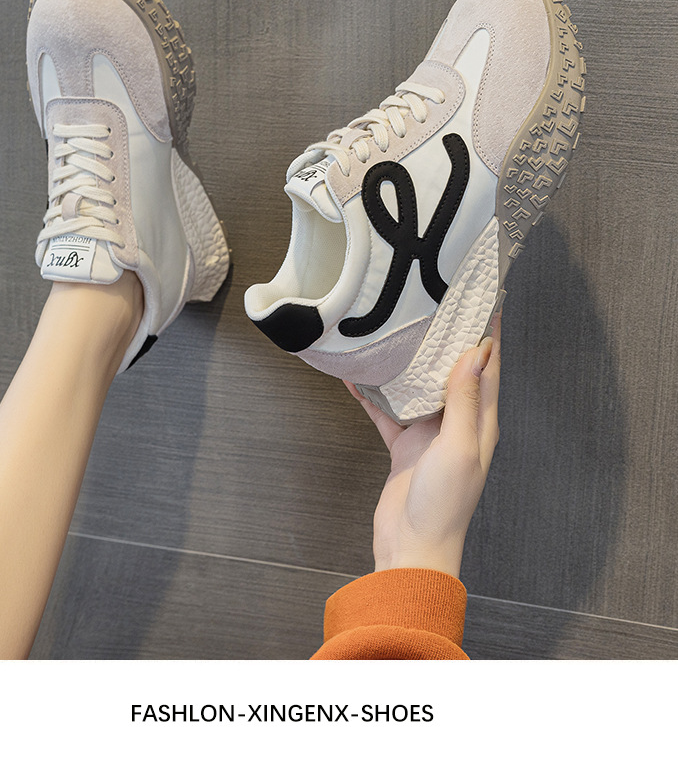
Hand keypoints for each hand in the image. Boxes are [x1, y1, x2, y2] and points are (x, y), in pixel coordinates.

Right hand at [347, 314, 500, 578]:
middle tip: (437, 304)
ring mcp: (430, 434)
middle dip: (449, 339)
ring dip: (410, 362)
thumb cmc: (443, 506)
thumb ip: (464, 401)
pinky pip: (388, 411)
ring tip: (398, 332)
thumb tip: (475, 354)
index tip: (486, 301)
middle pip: (455, 371)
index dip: (489, 335)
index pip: (489, 369)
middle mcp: (458, 424)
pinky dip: (375, 394)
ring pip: (420, 386)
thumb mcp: (458, 448)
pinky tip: (359, 376)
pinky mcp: (405, 446)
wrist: (412, 548)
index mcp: (480, 424)